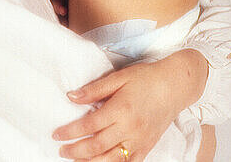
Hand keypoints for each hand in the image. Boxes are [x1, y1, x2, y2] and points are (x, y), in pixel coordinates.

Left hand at [52, 50, 207, 160]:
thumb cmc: (146, 78)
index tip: (56, 134)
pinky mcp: (147, 148)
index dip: (70, 132)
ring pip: (111, 160)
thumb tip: (71, 96)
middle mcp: (130, 129)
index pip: (89, 126)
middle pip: (97, 146)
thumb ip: (94, 89)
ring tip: (75, 160)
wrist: (174, 85)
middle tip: (61, 150)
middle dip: (76, 151)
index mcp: (121, 109)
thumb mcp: (119, 77)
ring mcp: (139, 141)